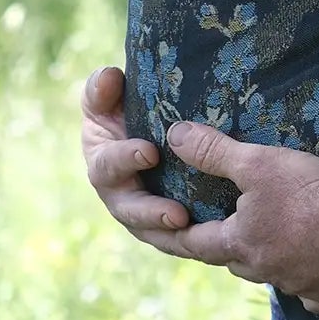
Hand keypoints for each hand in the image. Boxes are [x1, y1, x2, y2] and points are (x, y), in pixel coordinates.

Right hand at [79, 65, 200, 258]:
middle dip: (152, 213)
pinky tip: (216, 239)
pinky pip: (177, 240)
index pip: (108, 166)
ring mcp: (141, 215)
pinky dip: (193, 241)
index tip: (150, 151)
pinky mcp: (166, 227)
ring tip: (195, 230)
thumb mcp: (110, 99)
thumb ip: (103, 89)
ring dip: (173, 235)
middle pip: (129, 211)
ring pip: (154, 233)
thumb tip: (109, 77)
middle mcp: (118, 195)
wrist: (154, 132)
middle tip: (178, 214)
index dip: (126, 159)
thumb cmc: (126, 112)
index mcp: (102, 163)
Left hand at [162, 119, 318, 308]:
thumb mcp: (258, 162)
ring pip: (270, 277)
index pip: (196, 242)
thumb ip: (214, 152)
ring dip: (263, 263)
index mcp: (242, 243)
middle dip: (223, 248)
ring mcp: (299, 287)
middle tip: (216, 234)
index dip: (176, 234)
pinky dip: (307, 284)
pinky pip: (311, 294)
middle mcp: (265, 271)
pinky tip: (312, 272)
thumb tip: (175, 136)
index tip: (164, 231)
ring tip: (264, 246)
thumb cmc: (311, 191)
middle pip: (233, 263)